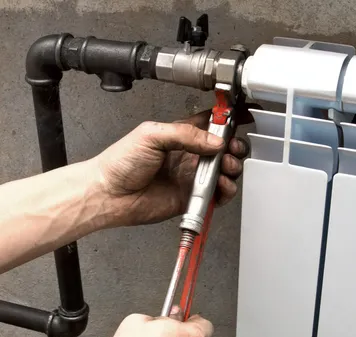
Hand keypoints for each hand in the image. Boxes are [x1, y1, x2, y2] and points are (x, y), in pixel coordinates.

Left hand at [93, 107, 252, 225]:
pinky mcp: (193, 197)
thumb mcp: (152, 135)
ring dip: (232, 167)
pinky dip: (226, 190)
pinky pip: (218, 194)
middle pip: (224, 147)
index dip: (228, 118)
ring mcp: (192, 176)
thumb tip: (215, 140)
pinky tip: (222, 184)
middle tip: (233, 147)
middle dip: (235, 145)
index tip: (241, 116)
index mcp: (181, 135)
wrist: (109, 194)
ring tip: (226, 166)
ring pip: (225, 170)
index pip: (211, 122)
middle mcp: (190, 155)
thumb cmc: (120, 162)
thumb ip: (186, 134)